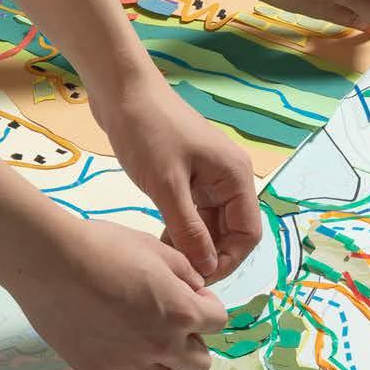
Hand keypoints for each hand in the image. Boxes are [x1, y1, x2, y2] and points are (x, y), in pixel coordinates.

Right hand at [11, 221, 225, 369]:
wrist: (52, 261)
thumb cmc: (104, 246)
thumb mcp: (155, 247)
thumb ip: (184, 272)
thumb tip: (195, 288)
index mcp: (181, 311)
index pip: (219, 321)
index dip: (207, 306)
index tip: (189, 296)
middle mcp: (162, 344)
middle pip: (200, 363)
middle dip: (191, 343)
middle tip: (169, 325)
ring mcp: (129, 363)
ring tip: (146, 350)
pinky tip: (119, 366)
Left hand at [93, 74, 261, 280]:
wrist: (121, 90)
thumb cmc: (147, 131)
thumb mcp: (167, 186)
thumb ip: (189, 229)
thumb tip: (207, 268)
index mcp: (235, 176)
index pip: (247, 233)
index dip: (227, 261)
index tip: (197, 279)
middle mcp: (229, 177)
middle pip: (231, 231)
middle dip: (209, 255)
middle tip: (178, 276)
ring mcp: (209, 175)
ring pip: (211, 224)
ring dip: (194, 244)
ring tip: (167, 262)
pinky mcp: (189, 175)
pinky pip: (195, 212)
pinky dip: (182, 229)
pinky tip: (161, 242)